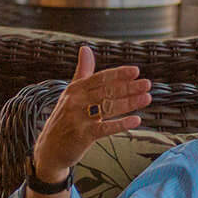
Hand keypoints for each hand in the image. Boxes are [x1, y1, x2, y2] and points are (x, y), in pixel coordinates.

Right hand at [29, 45, 151, 184]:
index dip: (118, 74)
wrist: (50, 148)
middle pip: (106, 91)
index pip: (100, 78)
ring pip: (108, 107)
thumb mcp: (71, 94)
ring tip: (146, 98)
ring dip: (129, 102)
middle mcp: (75, 101)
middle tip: (147, 84)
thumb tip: (86, 48)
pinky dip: (121, 124)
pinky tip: (136, 120)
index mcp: (75, 89)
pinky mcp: (82, 135)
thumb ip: (82, 72)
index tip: (136, 71)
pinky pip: (104, 128)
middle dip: (129, 87)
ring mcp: (78, 118)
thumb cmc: (64, 118)